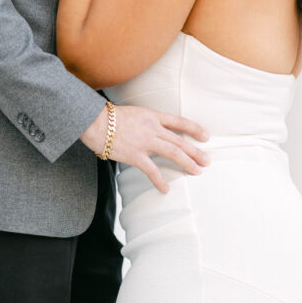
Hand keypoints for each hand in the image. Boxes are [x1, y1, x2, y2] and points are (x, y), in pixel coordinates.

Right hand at [80, 105, 209, 193]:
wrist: (93, 122)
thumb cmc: (109, 118)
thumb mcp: (133, 113)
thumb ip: (146, 122)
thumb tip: (155, 133)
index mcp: (152, 116)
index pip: (179, 121)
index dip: (194, 129)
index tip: (206, 136)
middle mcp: (152, 128)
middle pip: (180, 141)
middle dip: (195, 151)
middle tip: (207, 161)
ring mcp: (145, 142)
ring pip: (173, 153)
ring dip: (187, 163)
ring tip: (197, 171)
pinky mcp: (135, 156)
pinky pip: (152, 171)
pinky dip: (160, 181)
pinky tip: (167, 189)